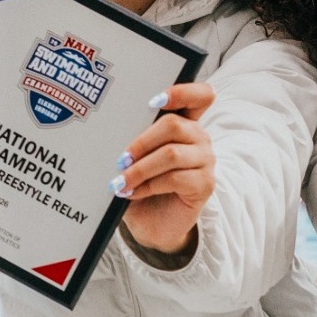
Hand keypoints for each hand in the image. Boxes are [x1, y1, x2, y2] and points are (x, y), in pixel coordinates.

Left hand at [113, 82, 215, 255]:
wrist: (153, 224)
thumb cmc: (142, 185)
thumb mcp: (136, 159)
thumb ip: (133, 140)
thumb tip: (110, 130)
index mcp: (185, 123)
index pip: (199, 95)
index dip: (181, 92)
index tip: (154, 100)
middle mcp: (199, 138)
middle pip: (174, 125)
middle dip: (140, 142)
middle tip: (120, 159)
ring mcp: (205, 160)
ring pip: (171, 154)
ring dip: (140, 169)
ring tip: (119, 182)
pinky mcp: (205, 184)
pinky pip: (175, 178)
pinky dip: (148, 186)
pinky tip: (133, 193)